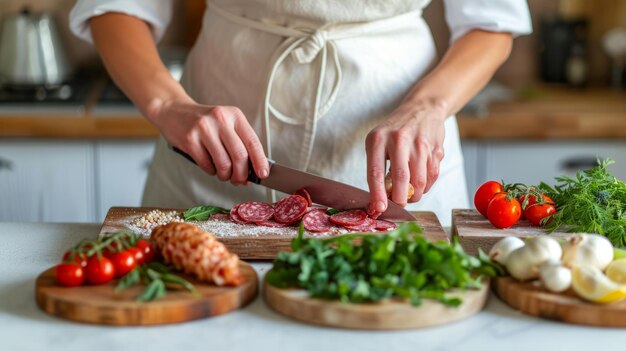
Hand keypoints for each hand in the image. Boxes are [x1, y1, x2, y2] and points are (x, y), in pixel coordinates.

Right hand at [147, 98, 268, 184]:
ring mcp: (204, 128)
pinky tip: (210, 166)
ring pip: (223, 163)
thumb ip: (239, 144)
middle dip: (241, 174)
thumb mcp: (225, 124)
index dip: (260, 161)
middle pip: (239, 155)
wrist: (173, 111)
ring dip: (225, 175)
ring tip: (223, 174)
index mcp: (234, 115)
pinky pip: (207, 165)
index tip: (262, 174)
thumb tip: (251, 172)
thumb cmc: (204, 122)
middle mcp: (220, 119)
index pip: (253, 142)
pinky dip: (211, 171)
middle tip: (239, 180)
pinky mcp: (190, 139)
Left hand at [365, 100, 447, 216]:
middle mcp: (399, 140)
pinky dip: (426, 186)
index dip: (377, 194)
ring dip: (415, 195)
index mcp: (378, 139)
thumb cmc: (395, 130)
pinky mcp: (436, 148)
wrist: (423, 109)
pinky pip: (432, 176)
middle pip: (401, 179)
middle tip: (399, 204)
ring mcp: (420, 144)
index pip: (375, 172)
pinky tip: (421, 182)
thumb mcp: (378, 141)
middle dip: (400, 199)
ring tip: (410, 194)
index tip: (379, 209)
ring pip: (419, 181)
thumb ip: (378, 167)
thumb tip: (381, 199)